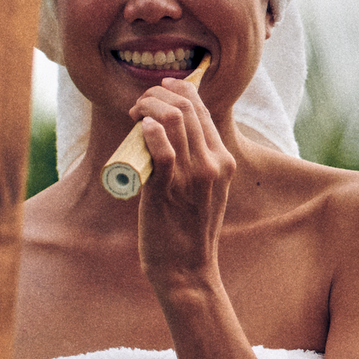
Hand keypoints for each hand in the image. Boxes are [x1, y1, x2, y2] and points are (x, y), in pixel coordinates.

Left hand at [130, 76, 233, 293]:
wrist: (186, 269)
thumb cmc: (188, 231)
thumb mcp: (206, 191)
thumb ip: (198, 165)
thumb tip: (170, 136)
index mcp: (224, 161)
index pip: (202, 109)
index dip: (178, 90)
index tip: (160, 88)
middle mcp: (213, 163)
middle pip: (186, 107)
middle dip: (157, 94)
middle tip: (139, 103)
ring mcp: (192, 176)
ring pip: (173, 119)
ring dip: (148, 105)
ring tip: (135, 112)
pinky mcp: (168, 189)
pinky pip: (161, 148)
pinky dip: (149, 129)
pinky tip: (140, 126)